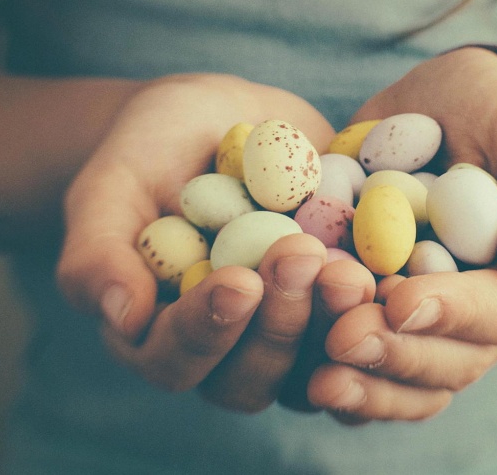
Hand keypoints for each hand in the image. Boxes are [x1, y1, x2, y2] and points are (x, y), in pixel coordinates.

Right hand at [56, 74, 364, 410]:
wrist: (214, 121)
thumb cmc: (147, 150)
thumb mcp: (110, 183)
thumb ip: (97, 249)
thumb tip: (120, 317)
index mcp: (158, 334)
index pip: (175, 360)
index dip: (207, 330)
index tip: (239, 280)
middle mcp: (224, 349)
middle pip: (251, 375)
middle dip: (280, 323)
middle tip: (302, 258)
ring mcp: (284, 334)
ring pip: (313, 364)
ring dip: (334, 323)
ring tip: (353, 268)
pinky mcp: (331, 307)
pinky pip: (361, 326)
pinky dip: (380, 306)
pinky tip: (399, 268)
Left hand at [305, 48, 496, 421]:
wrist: (440, 110)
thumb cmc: (490, 108)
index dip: (453, 312)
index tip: (400, 299)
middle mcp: (491, 315)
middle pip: (456, 362)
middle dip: (399, 354)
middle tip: (342, 339)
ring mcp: (438, 328)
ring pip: (414, 384)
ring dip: (368, 387)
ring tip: (318, 379)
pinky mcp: (390, 324)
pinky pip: (372, 375)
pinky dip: (344, 385)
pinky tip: (302, 378)